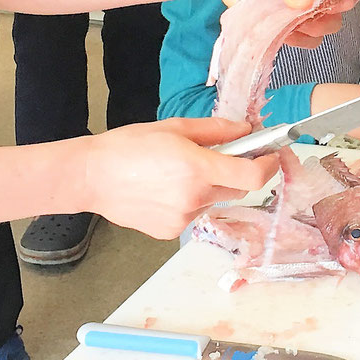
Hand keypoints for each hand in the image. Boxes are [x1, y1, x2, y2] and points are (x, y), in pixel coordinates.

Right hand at [78, 118, 280, 237]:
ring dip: (208, 187)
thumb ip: (216, 131)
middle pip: (236, 188)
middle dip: (234, 172)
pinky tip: (163, 189)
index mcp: (198, 169)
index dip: (268, 166)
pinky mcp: (169, 232)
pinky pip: (193, 214)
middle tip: (215, 156)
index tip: (270, 155)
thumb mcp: (174, 127)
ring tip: (175, 173)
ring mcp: (182, 219)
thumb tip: (247, 130)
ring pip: (213, 201)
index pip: (253, 176)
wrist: (89, 177)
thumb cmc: (128, 147)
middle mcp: (195, 198)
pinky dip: (188, 201)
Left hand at [211, 0, 351, 27]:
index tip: (331, 3)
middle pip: (338, 12)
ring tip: (286, 21)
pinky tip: (279, 30)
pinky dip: (293, 40)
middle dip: (324, 17)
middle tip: (302, 14)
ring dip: (308, 31)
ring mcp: (302, 9)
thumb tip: (304, 2)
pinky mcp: (287, 24)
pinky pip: (301, 39)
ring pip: (322, 29)